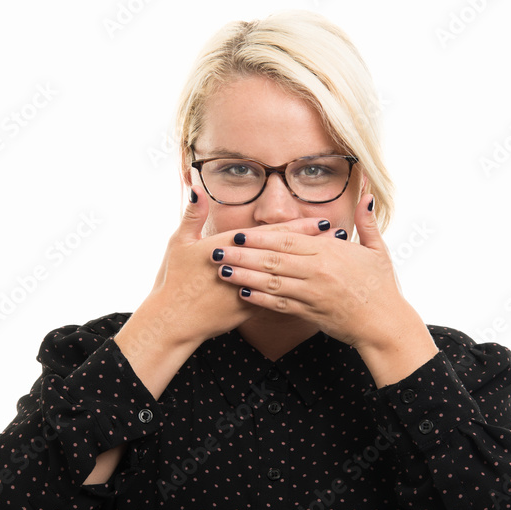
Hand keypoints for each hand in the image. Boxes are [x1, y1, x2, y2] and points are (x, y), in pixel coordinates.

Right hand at [140, 187, 338, 347]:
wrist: (173, 321)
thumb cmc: (174, 281)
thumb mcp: (178, 243)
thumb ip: (192, 215)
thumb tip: (196, 188)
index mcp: (228, 247)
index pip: (270, 235)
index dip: (298, 228)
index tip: (320, 222)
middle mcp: (244, 268)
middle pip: (284, 254)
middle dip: (312, 246)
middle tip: (337, 237)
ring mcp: (248, 290)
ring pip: (285, 277)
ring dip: (310, 269)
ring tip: (335, 262)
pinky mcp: (248, 310)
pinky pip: (276, 301)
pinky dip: (296, 294)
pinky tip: (316, 290)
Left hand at [208, 193, 406, 350]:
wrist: (385, 324)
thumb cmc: (382, 287)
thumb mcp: (378, 249)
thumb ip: (367, 221)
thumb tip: (368, 192)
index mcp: (330, 251)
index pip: (288, 239)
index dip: (260, 236)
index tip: (238, 233)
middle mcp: (318, 270)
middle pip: (273, 259)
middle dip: (242, 254)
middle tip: (217, 249)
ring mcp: (313, 293)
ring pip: (272, 282)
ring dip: (244, 276)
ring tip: (222, 270)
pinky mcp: (311, 313)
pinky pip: (280, 305)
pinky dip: (260, 299)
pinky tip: (242, 294)